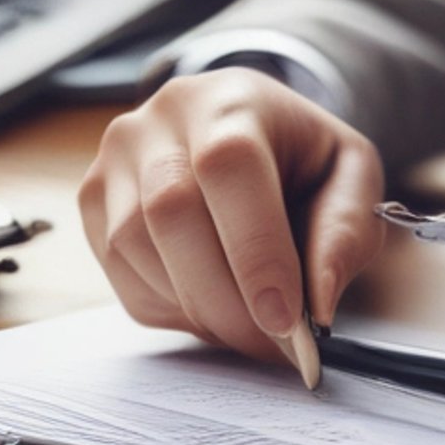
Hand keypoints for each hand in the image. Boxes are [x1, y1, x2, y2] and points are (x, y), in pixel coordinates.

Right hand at [78, 68, 385, 358]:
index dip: (254, 250)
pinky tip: (209, 305)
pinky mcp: (93, 198)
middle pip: (170, 213)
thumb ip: (344, 232)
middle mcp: (160, 119)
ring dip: (196, 308)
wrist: (248, 130)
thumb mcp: (351, 177)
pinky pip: (117, 271)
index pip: (228, 167)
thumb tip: (317, 303)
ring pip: (134, 247)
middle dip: (226, 298)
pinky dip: (167, 306)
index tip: (285, 319)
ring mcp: (115, 158)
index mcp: (231, 100)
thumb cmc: (301, 156)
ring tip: (249, 326)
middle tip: (274, 343)